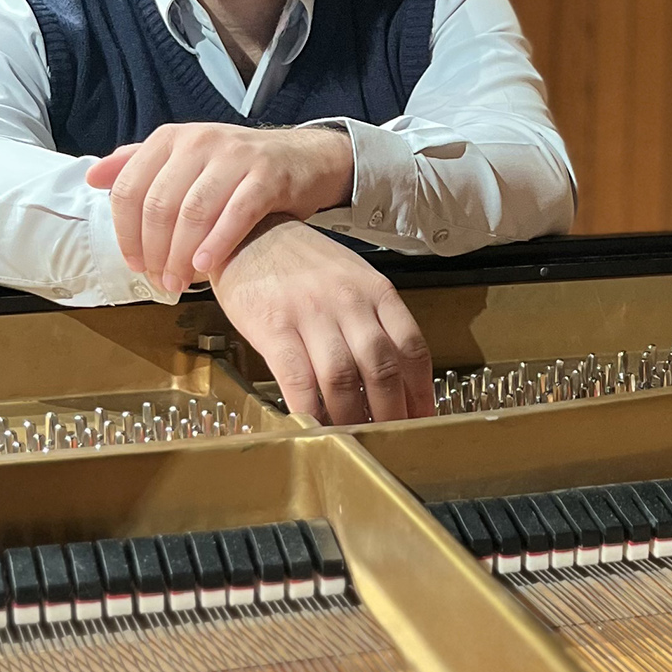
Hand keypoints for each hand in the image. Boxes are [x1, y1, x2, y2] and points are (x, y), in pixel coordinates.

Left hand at [84, 123, 354, 294]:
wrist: (305, 158)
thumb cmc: (238, 168)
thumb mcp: (187, 159)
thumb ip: (140, 166)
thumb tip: (92, 177)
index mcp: (172, 138)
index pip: (129, 189)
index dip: (126, 234)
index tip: (135, 264)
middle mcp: (200, 141)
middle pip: (159, 205)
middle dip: (154, 251)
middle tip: (160, 281)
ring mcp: (236, 156)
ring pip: (193, 212)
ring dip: (181, 255)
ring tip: (181, 283)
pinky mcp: (268, 175)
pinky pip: (235, 214)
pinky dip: (217, 244)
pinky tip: (208, 267)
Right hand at [210, 216, 433, 422]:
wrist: (247, 232)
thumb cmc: (300, 262)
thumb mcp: (350, 278)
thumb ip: (373, 319)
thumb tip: (393, 373)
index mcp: (375, 290)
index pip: (411, 346)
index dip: (420, 389)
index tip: (423, 416)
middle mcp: (349, 300)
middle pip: (382, 367)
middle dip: (392, 411)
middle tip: (393, 437)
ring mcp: (311, 313)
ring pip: (344, 378)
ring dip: (354, 416)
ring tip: (357, 439)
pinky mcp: (274, 326)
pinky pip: (298, 378)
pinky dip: (310, 410)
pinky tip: (315, 427)